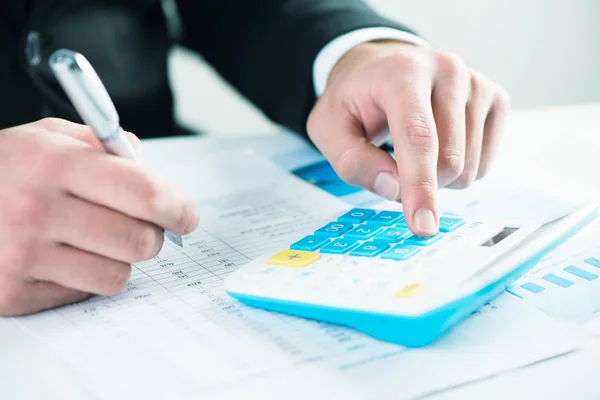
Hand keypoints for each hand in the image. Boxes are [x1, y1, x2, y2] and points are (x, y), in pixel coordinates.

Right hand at [0, 118, 198, 315]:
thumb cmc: (4, 169)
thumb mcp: (47, 137)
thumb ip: (106, 148)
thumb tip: (156, 178)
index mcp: (51, 162)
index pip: (141, 191)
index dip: (176, 207)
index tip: (186, 216)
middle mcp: (35, 209)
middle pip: (139, 241)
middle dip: (153, 237)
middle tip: (144, 230)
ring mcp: (21, 256)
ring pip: (117, 276)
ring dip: (119, 260)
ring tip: (96, 242)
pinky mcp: (12, 294)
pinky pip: (83, 295)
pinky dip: (84, 279)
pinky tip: (61, 258)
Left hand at [307, 41, 509, 236]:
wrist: (382, 69)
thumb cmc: (355, 101)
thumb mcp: (328, 129)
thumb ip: (353, 161)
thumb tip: (394, 188)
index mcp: (402, 73)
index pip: (418, 137)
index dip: (419, 186)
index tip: (422, 226)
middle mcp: (447, 70)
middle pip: (449, 160)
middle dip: (421, 184)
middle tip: (393, 166)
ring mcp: (477, 83)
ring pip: (470, 166)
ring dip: (439, 178)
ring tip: (414, 150)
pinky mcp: (496, 99)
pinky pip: (485, 162)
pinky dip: (460, 169)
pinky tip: (439, 146)